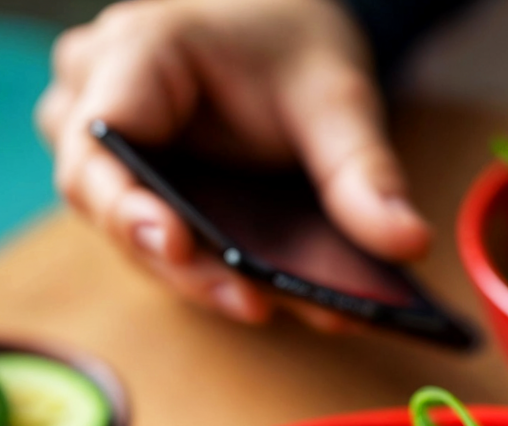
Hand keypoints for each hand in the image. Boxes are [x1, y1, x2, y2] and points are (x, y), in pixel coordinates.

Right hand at [36, 0, 430, 327]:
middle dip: (180, 261)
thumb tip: (407, 244)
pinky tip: (270, 298)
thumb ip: (364, 170)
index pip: (102, 139)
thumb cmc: (297, 45)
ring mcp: (109, 148)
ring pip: (126, 231)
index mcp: (139, 51)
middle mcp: (100, 98)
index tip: (176, 243)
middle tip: (252, 302)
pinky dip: (206, 271)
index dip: (127, 203)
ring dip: (194, 277)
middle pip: (106, 201)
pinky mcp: (132, 189)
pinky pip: (154, 241)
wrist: (291, 35)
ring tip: (271, 306)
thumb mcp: (338, 99)